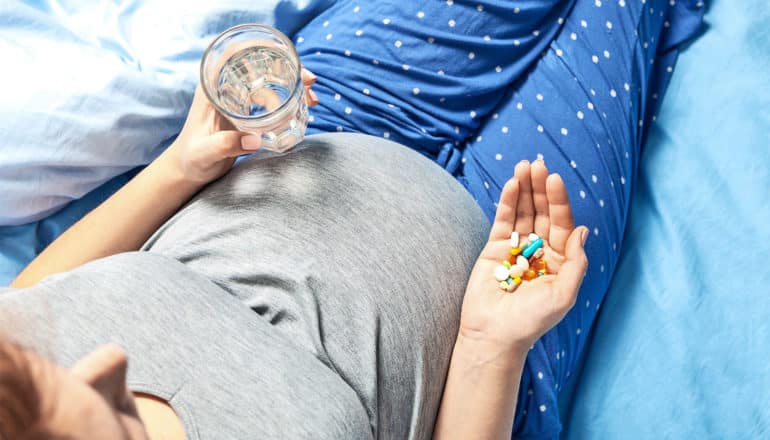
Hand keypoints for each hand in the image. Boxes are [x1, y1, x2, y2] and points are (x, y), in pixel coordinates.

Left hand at [164, 67, 318, 184]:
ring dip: (293, 88)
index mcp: (212, 86)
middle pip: (260, 68)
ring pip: (270, 85)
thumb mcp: (206, 151)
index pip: (235, 55)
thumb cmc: (191, 158)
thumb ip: (226, 144)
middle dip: (288, 71)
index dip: (260, 48)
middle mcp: (226, 88)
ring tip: (313, 100)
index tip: (284, 54)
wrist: (188, 170)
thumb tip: (255, 140)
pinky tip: (304, 109)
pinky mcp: (248, 114)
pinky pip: (272, 102)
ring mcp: (238, 100)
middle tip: (310, 82)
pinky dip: (289, 104)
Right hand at [459, 160, 588, 354]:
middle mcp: (540, 250)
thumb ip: (576, 263)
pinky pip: (503, 220)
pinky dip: (507, 202)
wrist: (494, 334)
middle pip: (543, 212)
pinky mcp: (494, 248)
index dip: (560, 201)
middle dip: (541, 188)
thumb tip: (583, 230)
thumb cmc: (531, 321)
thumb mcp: (563, 295)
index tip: (555, 179)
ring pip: (523, 212)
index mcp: (560, 260)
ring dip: (524, 188)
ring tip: (524, 165)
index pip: (562, 223)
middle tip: (538, 163)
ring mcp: (516, 247)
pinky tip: (512, 185)